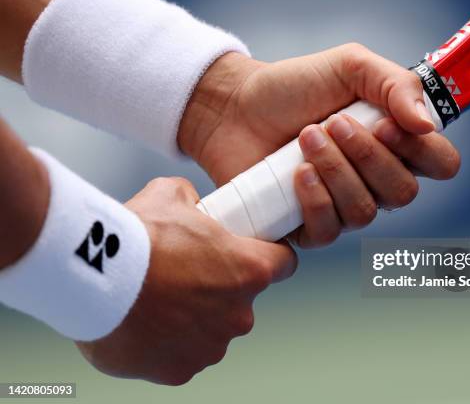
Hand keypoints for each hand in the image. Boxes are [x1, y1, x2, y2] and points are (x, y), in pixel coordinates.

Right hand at [75, 177, 296, 384]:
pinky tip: (144, 324)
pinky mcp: (179, 371)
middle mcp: (239, 314)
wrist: (90, 277)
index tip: (253, 253)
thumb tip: (191, 205)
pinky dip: (168, 344)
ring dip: (194, 318)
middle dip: (221, 290)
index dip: (270, 256)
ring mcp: (210, 346)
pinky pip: (182, 355)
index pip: (284, 263)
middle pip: (243, 300)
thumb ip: (193, 201)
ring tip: (158, 300)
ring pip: (212, 330)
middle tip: (184, 274)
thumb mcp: (170, 195)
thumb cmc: (136, 234)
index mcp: (248, 270)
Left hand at [178, 45, 459, 246]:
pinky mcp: (308, 224)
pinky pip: (329, 232)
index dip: (422, 151)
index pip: (440, 163)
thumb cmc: (294, 87)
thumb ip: (396, 85)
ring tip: (306, 138)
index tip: (387, 125)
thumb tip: (428, 124)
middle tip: (335, 123)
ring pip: (365, 212)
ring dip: (336, 170)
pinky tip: (297, 174)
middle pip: (404, 193)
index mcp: (395, 143)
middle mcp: (375, 179)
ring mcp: (343, 205)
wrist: (237, 107)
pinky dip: (315, 200)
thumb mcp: (350, 66)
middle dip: (368, 156)